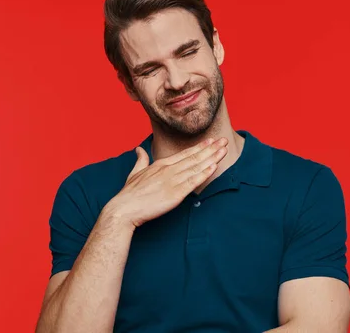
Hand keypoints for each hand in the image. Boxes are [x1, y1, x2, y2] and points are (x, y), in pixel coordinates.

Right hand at [105, 137, 228, 228]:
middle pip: (194, 157)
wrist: (125, 208)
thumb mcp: (135, 172)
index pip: (185, 154)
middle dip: (211, 149)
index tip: (211, 141)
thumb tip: (139, 149)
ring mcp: (172, 181)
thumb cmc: (129, 193)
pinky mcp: (175, 194)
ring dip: (212, 158)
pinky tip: (213, 167)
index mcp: (161, 164)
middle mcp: (169, 170)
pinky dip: (204, 173)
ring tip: (224, 150)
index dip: (200, 147)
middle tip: (224, 141)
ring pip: (196, 167)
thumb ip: (140, 160)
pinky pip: (193, 182)